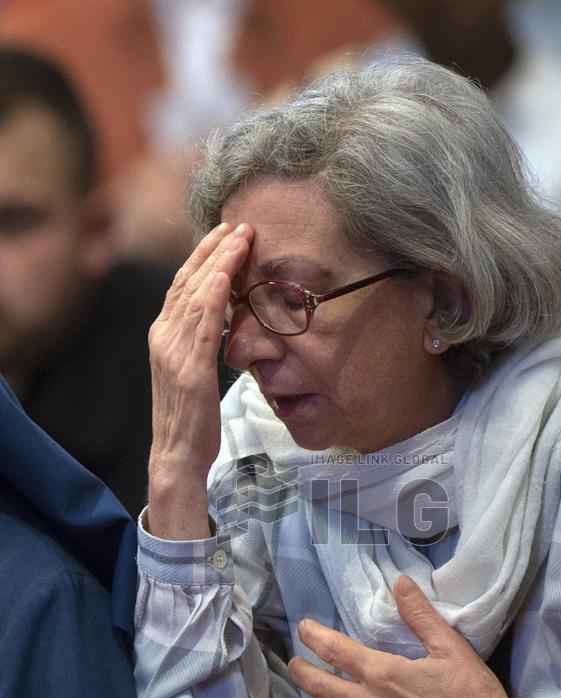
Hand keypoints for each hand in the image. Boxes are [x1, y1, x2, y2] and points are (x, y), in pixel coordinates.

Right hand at [147, 222, 252, 537]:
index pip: (182, 285)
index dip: (203, 257)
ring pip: (196, 296)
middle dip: (213, 249)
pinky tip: (226, 274)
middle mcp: (163, 337)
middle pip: (187, 281)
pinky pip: (203, 325)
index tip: (225, 234)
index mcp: (163, 336)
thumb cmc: (190, 417)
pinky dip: (213, 295)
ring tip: (242, 238)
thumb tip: (225, 318)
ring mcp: (175, 352)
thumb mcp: (194, 371)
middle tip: (238, 224)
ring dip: (219, 263)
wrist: (177, 455)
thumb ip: (202, 342)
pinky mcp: (191, 371)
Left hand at [288, 576, 546, 697]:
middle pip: (317, 687)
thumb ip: (420, 614)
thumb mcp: (449, 645)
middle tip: (294, 663)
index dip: (313, 636)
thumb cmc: (471, 691)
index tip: (304, 628)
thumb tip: (399, 582)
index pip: (334, 650)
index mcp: (383, 674)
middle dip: (299, 671)